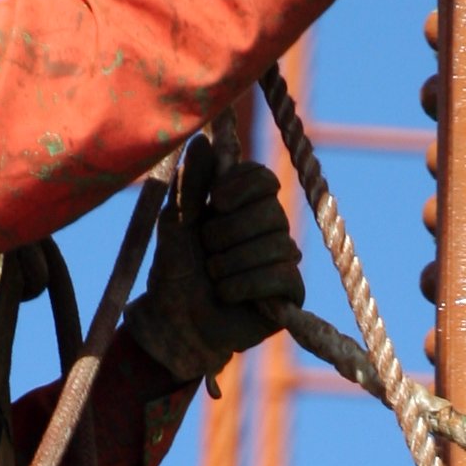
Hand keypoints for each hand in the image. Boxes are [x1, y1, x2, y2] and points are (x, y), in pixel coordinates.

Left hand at [127, 139, 305, 382]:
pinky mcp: (291, 292)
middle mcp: (269, 228)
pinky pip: (282, 275)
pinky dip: (247, 284)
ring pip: (277, 244)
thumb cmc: (174, 273)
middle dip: (228, 233)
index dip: (243, 186)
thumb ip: (190, 185)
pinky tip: (228, 294)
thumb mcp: (175, 224)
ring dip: (231, 263)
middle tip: (206, 252)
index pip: (264, 177)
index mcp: (244, 206)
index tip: (215, 202)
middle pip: (270, 210)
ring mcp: (283, 259)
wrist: (175, 324)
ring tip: (213, 277)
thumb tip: (201, 141)